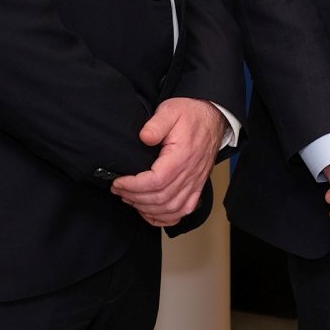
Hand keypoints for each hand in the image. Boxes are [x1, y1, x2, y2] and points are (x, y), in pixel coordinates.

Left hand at [110, 97, 224, 226]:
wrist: (211, 117)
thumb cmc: (190, 114)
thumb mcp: (170, 110)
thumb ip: (156, 124)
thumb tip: (144, 137)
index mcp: (182, 156)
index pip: (156, 181)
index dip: (134, 186)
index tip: (118, 182)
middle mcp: (190, 174)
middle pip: (160, 198)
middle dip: (134, 197)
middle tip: (118, 190)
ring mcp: (195, 183)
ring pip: (171, 208)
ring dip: (147, 209)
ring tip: (130, 199)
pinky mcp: (197, 187)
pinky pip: (183, 211)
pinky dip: (166, 218)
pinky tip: (151, 214)